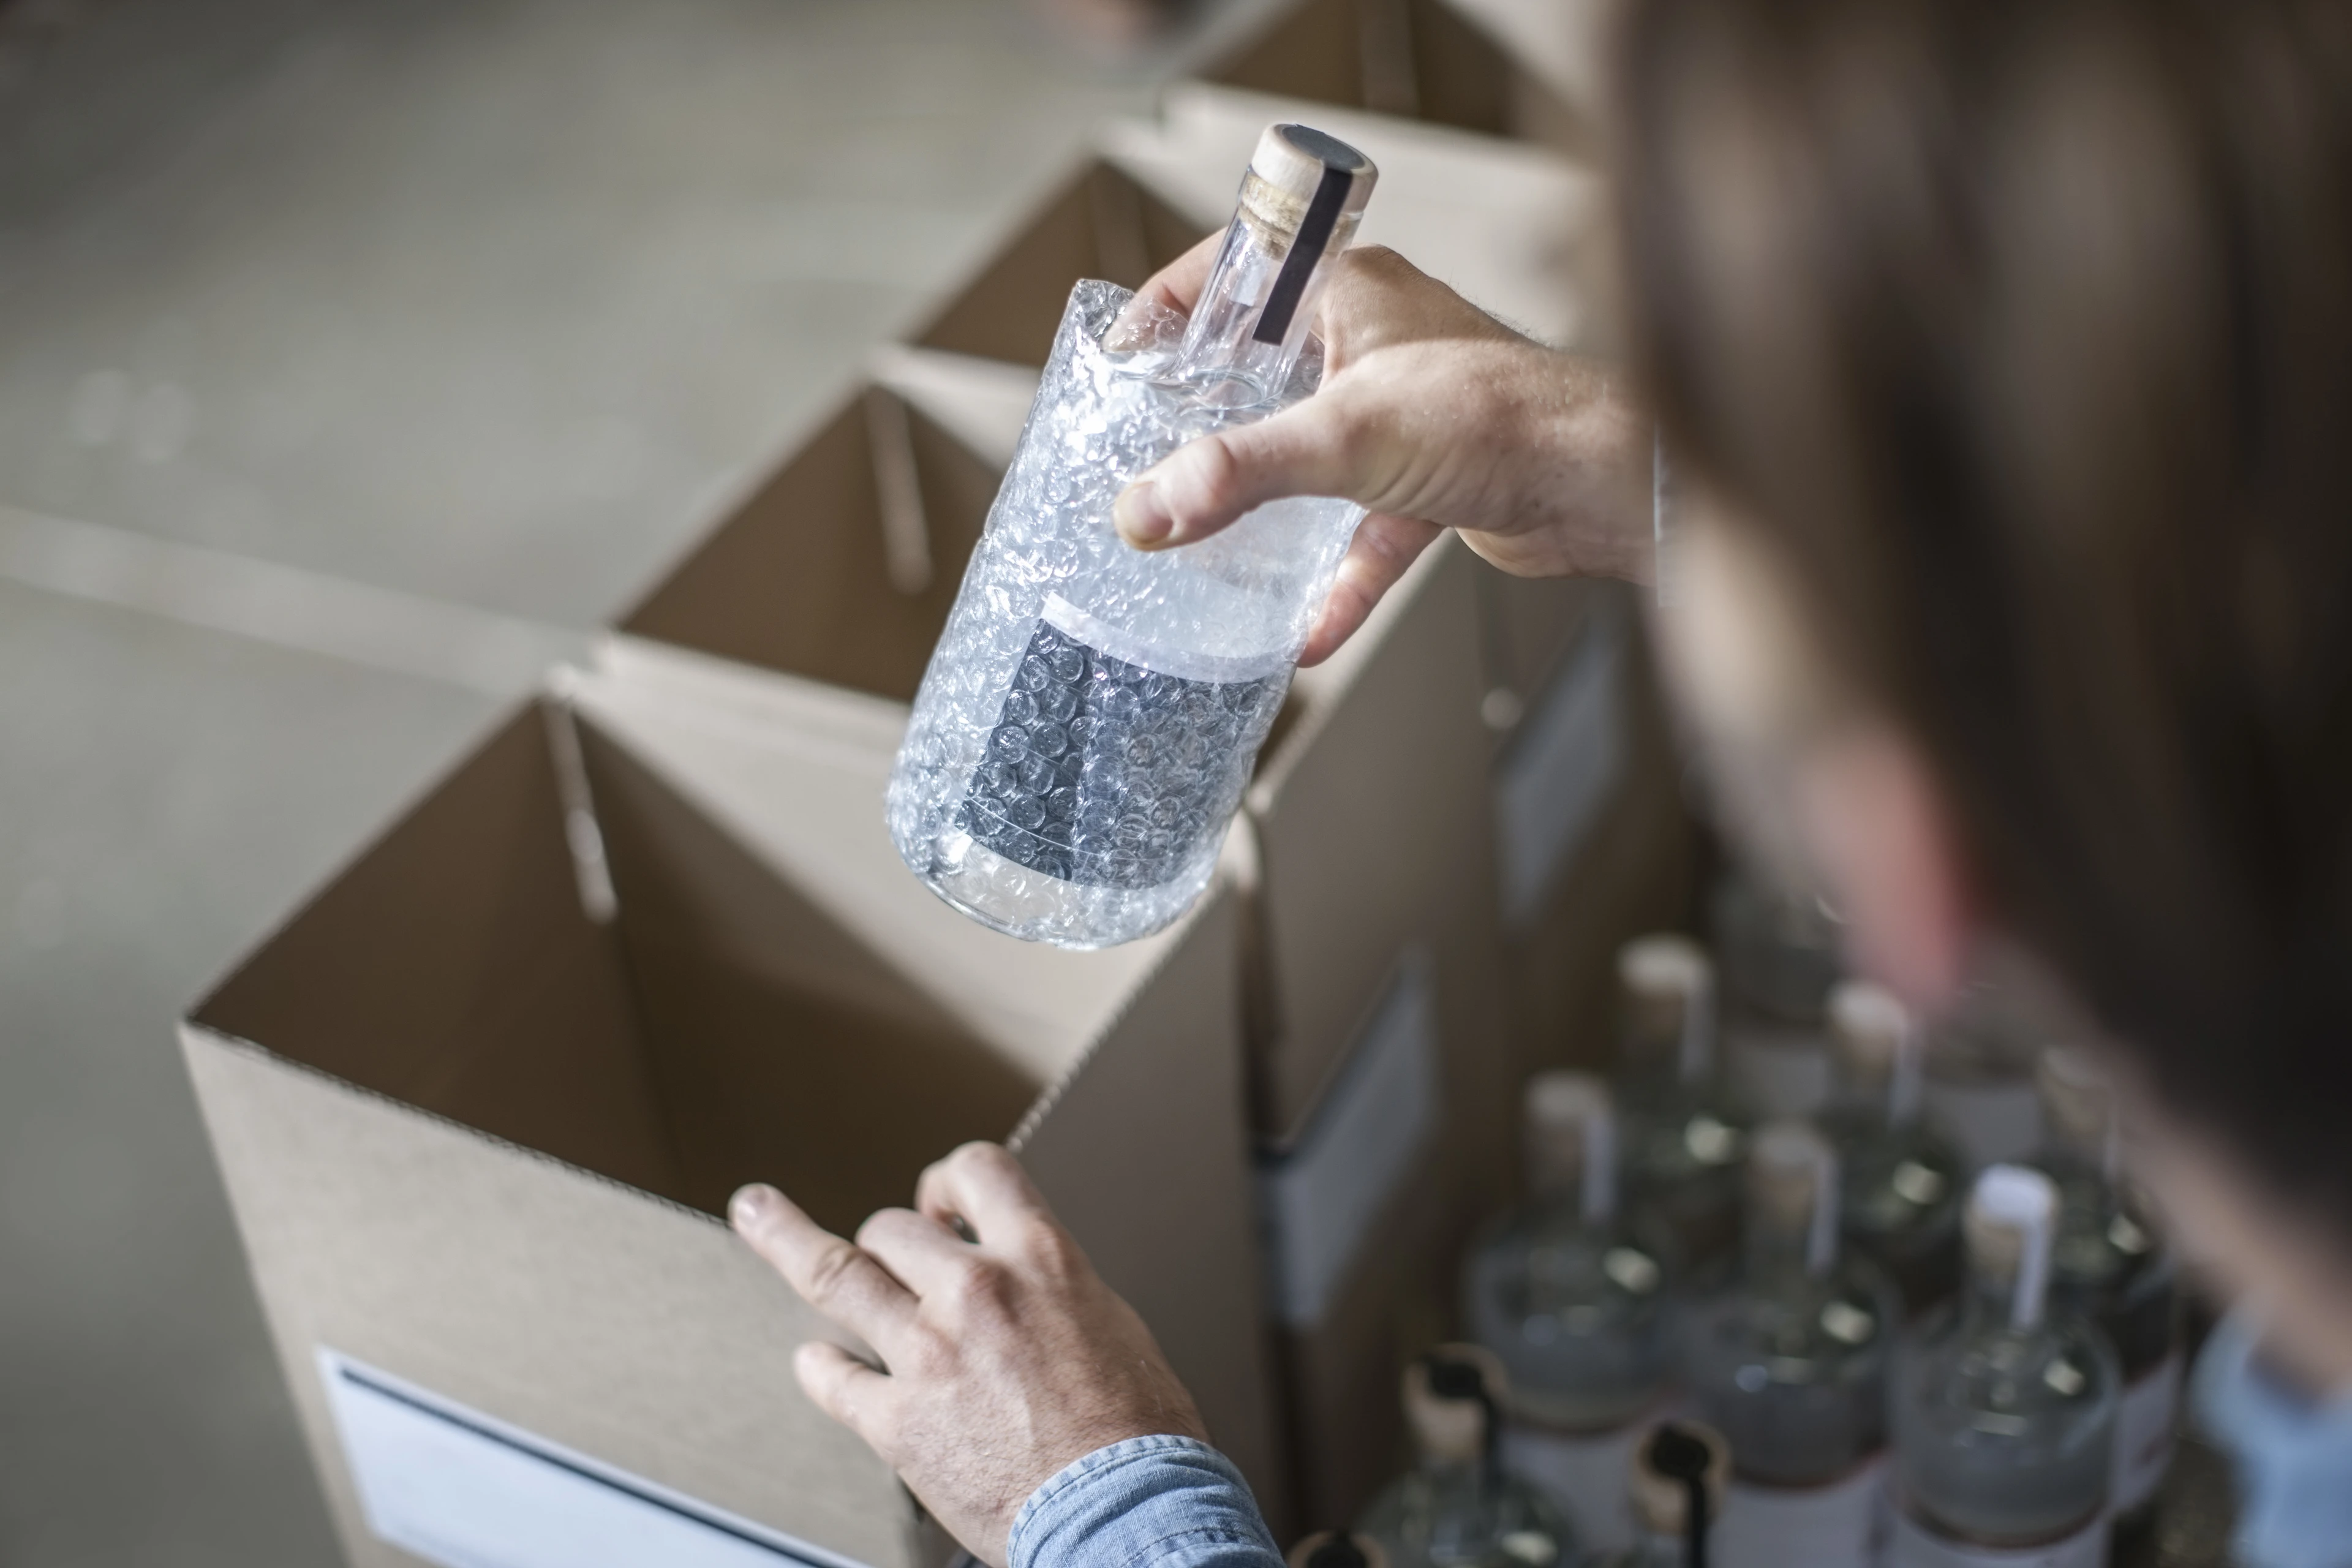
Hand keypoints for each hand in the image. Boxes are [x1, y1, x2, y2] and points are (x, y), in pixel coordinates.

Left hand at [730, 1143, 1206, 1566]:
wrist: (1128, 1515)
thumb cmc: (1139, 1434)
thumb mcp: (1110, 1322)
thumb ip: (1048, 1289)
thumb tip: (1016, 1281)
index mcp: (1041, 1260)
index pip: (978, 1172)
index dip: (948, 1182)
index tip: (938, 1200)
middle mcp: (976, 1293)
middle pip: (895, 1229)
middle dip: (893, 1241)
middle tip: (892, 1255)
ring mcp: (928, 1356)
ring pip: (839, 1274)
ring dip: (787, 1239)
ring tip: (755, 1213)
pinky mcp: (897, 1423)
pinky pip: (833, 1377)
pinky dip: (819, 1367)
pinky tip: (814, 1362)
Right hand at [1113, 236, 1653, 663]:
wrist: (1603, 483)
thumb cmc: (1503, 415)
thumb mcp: (1344, 436)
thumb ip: (1238, 474)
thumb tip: (1147, 507)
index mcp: (1350, 290)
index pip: (1238, 271)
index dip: (1173, 308)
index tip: (1123, 360)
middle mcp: (1375, 342)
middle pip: (1265, 372)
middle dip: (1208, 422)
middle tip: (1148, 459)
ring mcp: (1404, 414)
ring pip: (1311, 457)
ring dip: (1267, 508)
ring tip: (1206, 545)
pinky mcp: (1432, 481)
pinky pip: (1364, 532)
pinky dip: (1336, 580)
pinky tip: (1306, 632)